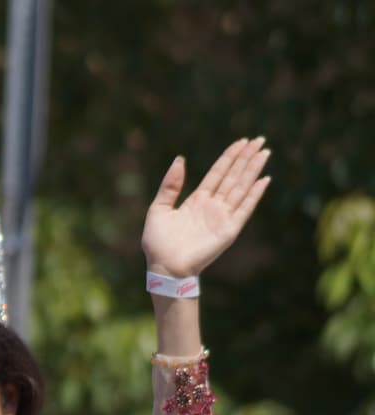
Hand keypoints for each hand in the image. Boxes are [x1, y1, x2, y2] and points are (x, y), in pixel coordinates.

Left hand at [141, 137, 270, 277]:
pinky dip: (255, 195)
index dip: (229, 157)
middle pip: (233, 176)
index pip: (218, 173)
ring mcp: (222, 217)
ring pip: (241, 188)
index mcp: (197, 200)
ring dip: (253, 170)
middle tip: (259, 139)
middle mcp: (212, 206)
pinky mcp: (229, 230)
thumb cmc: (158, 242)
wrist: (164, 267)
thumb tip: (179, 159)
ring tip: (264, 152)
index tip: (241, 141)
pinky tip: (264, 179)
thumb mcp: (158, 208)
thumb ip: (170, 185)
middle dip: (246, 158)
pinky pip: (245, 209)